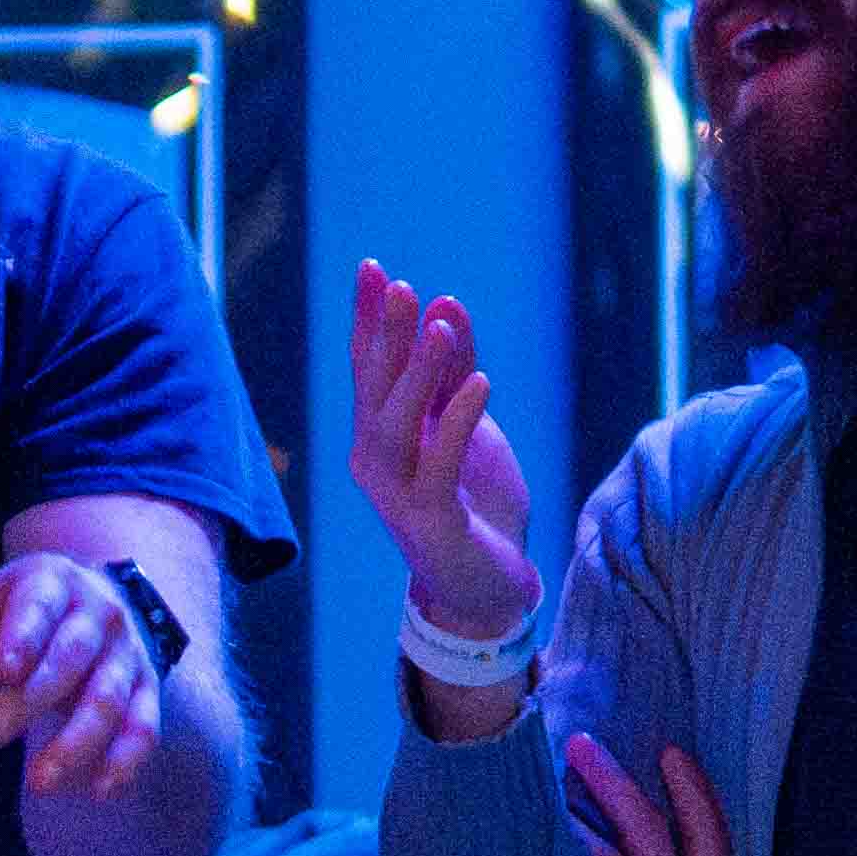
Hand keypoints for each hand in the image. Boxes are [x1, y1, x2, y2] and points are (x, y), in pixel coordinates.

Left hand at [0, 554, 165, 805]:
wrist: (89, 600)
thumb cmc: (17, 615)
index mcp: (51, 582)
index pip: (40, 606)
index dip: (25, 638)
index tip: (3, 672)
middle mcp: (98, 613)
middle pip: (73, 655)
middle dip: (33, 698)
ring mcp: (126, 652)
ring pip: (108, 697)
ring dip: (76, 742)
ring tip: (39, 782)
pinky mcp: (145, 688)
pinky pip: (142, 726)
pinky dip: (124, 760)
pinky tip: (99, 790)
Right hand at [346, 261, 540, 648]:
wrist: (488, 588)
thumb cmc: (473, 504)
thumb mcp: (469, 426)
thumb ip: (454, 372)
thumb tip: (446, 303)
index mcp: (378, 435)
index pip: (368, 368)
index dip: (367, 318)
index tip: (371, 267)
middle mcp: (374, 462)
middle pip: (374, 390)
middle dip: (385, 336)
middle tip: (400, 286)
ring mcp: (397, 495)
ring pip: (396, 427)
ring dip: (418, 375)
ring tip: (440, 327)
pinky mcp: (429, 523)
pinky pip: (439, 466)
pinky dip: (458, 423)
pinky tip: (480, 382)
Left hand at [567, 736, 747, 855]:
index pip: (710, 840)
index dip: (692, 797)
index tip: (674, 760)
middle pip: (670, 824)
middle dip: (630, 781)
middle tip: (588, 745)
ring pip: (639, 834)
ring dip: (605, 792)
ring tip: (572, 759)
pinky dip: (586, 846)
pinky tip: (560, 825)